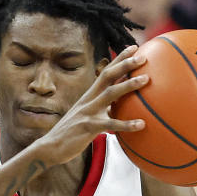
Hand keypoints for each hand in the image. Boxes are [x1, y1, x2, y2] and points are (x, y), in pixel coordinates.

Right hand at [31, 45, 146, 166]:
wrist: (50, 148)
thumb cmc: (71, 135)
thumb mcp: (88, 118)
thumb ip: (103, 111)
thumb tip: (120, 110)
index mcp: (89, 96)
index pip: (106, 72)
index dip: (119, 59)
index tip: (134, 48)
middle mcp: (88, 100)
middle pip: (108, 76)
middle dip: (125, 64)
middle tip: (143, 57)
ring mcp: (88, 112)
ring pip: (110, 94)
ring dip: (128, 85)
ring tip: (146, 80)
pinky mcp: (88, 127)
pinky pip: (110, 124)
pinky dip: (126, 124)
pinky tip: (142, 124)